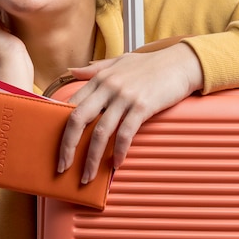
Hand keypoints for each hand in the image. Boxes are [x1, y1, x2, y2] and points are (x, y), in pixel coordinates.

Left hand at [58, 43, 203, 183]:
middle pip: (78, 119)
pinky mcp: (142, 106)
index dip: (61, 128)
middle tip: (62, 167)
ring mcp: (125, 97)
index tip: (57, 147)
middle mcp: (109, 87)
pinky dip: (119, 152)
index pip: (72, 105)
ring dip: (91, 158)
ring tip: (87, 177)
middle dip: (67, 147)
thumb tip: (71, 70)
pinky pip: (125, 134)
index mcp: (100, 78)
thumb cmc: (151, 64)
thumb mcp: (119, 61)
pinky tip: (116, 164)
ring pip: (101, 132)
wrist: (181, 62)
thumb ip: (95, 69)